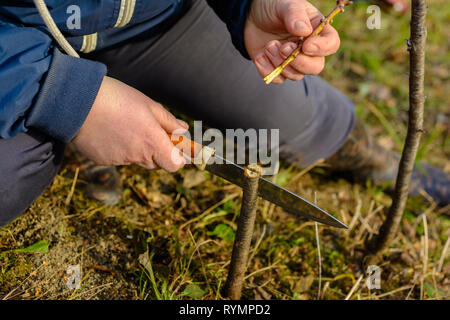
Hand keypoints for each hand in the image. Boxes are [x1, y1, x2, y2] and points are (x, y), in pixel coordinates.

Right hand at [72, 76, 187, 171]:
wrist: (77, 101)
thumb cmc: (116, 98)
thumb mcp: (148, 104)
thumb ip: (168, 121)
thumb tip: (183, 130)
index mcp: (152, 142)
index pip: (174, 165)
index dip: (177, 157)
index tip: (174, 146)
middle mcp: (138, 156)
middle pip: (156, 163)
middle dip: (157, 151)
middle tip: (148, 130)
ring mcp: (119, 160)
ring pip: (135, 159)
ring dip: (136, 148)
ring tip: (123, 125)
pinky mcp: (103, 160)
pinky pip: (117, 158)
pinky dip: (117, 148)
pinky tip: (109, 130)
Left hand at [244, 0, 340, 83]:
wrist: (252, 16)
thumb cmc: (274, 6)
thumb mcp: (285, 4)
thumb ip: (295, 14)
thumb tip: (304, 31)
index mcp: (317, 31)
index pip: (331, 44)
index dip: (322, 48)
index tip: (306, 45)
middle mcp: (308, 49)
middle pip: (316, 67)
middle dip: (299, 62)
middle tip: (283, 48)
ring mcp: (293, 61)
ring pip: (296, 75)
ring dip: (280, 63)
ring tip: (269, 45)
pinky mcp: (278, 69)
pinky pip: (278, 79)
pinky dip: (267, 70)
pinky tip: (260, 55)